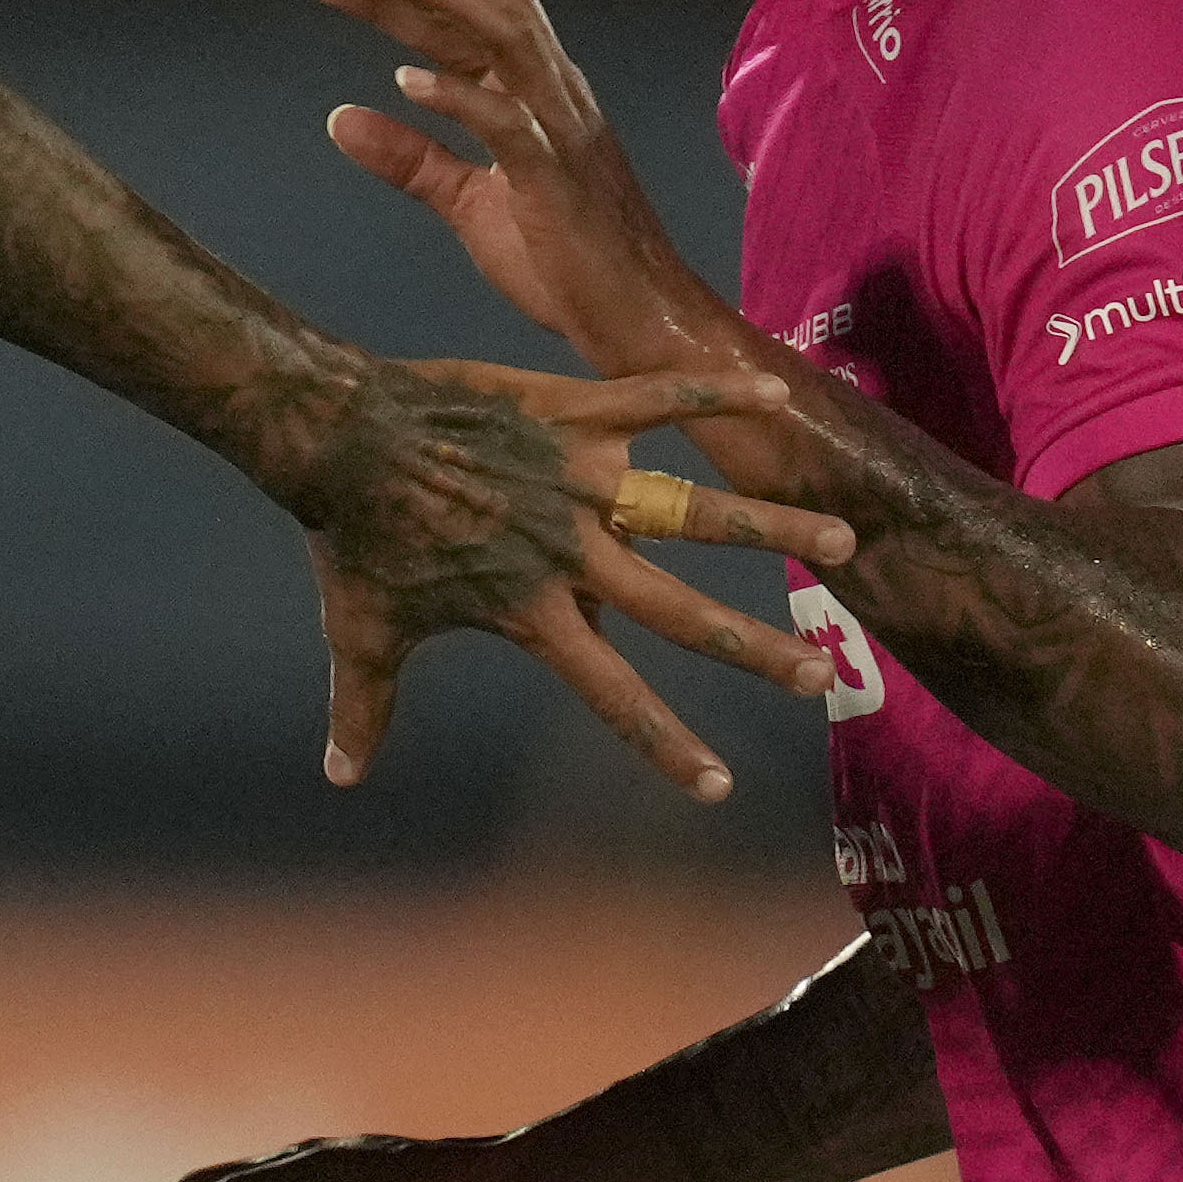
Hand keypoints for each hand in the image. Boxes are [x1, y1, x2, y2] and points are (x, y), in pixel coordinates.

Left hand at [261, 350, 848, 800]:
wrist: (340, 438)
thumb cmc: (351, 538)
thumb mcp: (363, 631)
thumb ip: (365, 708)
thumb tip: (339, 775)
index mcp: (532, 611)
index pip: (612, 693)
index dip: (665, 745)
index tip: (718, 787)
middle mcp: (572, 552)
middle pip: (681, 613)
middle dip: (755, 648)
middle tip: (821, 674)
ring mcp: (579, 479)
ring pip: (696, 508)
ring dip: (772, 527)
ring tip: (843, 539)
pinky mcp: (573, 414)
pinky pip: (658, 400)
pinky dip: (714, 394)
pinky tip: (774, 395)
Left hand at [310, 0, 709, 367]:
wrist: (635, 322)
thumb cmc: (563, 262)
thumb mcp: (467, 203)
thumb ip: (410, 158)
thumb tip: (339, 117)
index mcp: (531, 92)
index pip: (470, 10)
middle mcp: (552, 91)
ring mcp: (560, 129)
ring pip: (505, 34)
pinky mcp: (558, 178)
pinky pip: (510, 123)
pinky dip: (460, 96)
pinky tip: (408, 80)